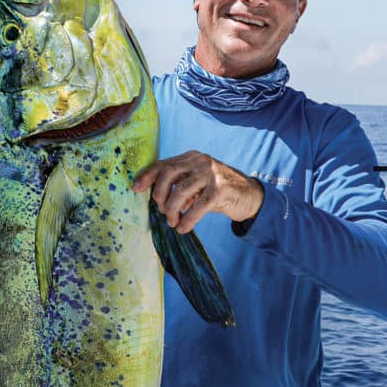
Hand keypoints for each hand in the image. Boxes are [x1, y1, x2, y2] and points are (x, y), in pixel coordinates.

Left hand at [131, 150, 264, 233]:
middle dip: (160, 194)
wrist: (250, 196)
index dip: (147, 176)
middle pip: (169, 173)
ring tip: (172, 222)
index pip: (163, 163)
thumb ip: (179, 186)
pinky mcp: (221, 189)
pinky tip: (183, 228)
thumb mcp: (197, 184)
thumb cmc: (218, 191)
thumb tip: (157, 199)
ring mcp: (212, 173)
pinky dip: (187, 219)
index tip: (135, 188)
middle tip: (162, 211)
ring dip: (172, 210)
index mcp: (191, 157)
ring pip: (181, 191)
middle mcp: (200, 161)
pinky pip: (198, 206)